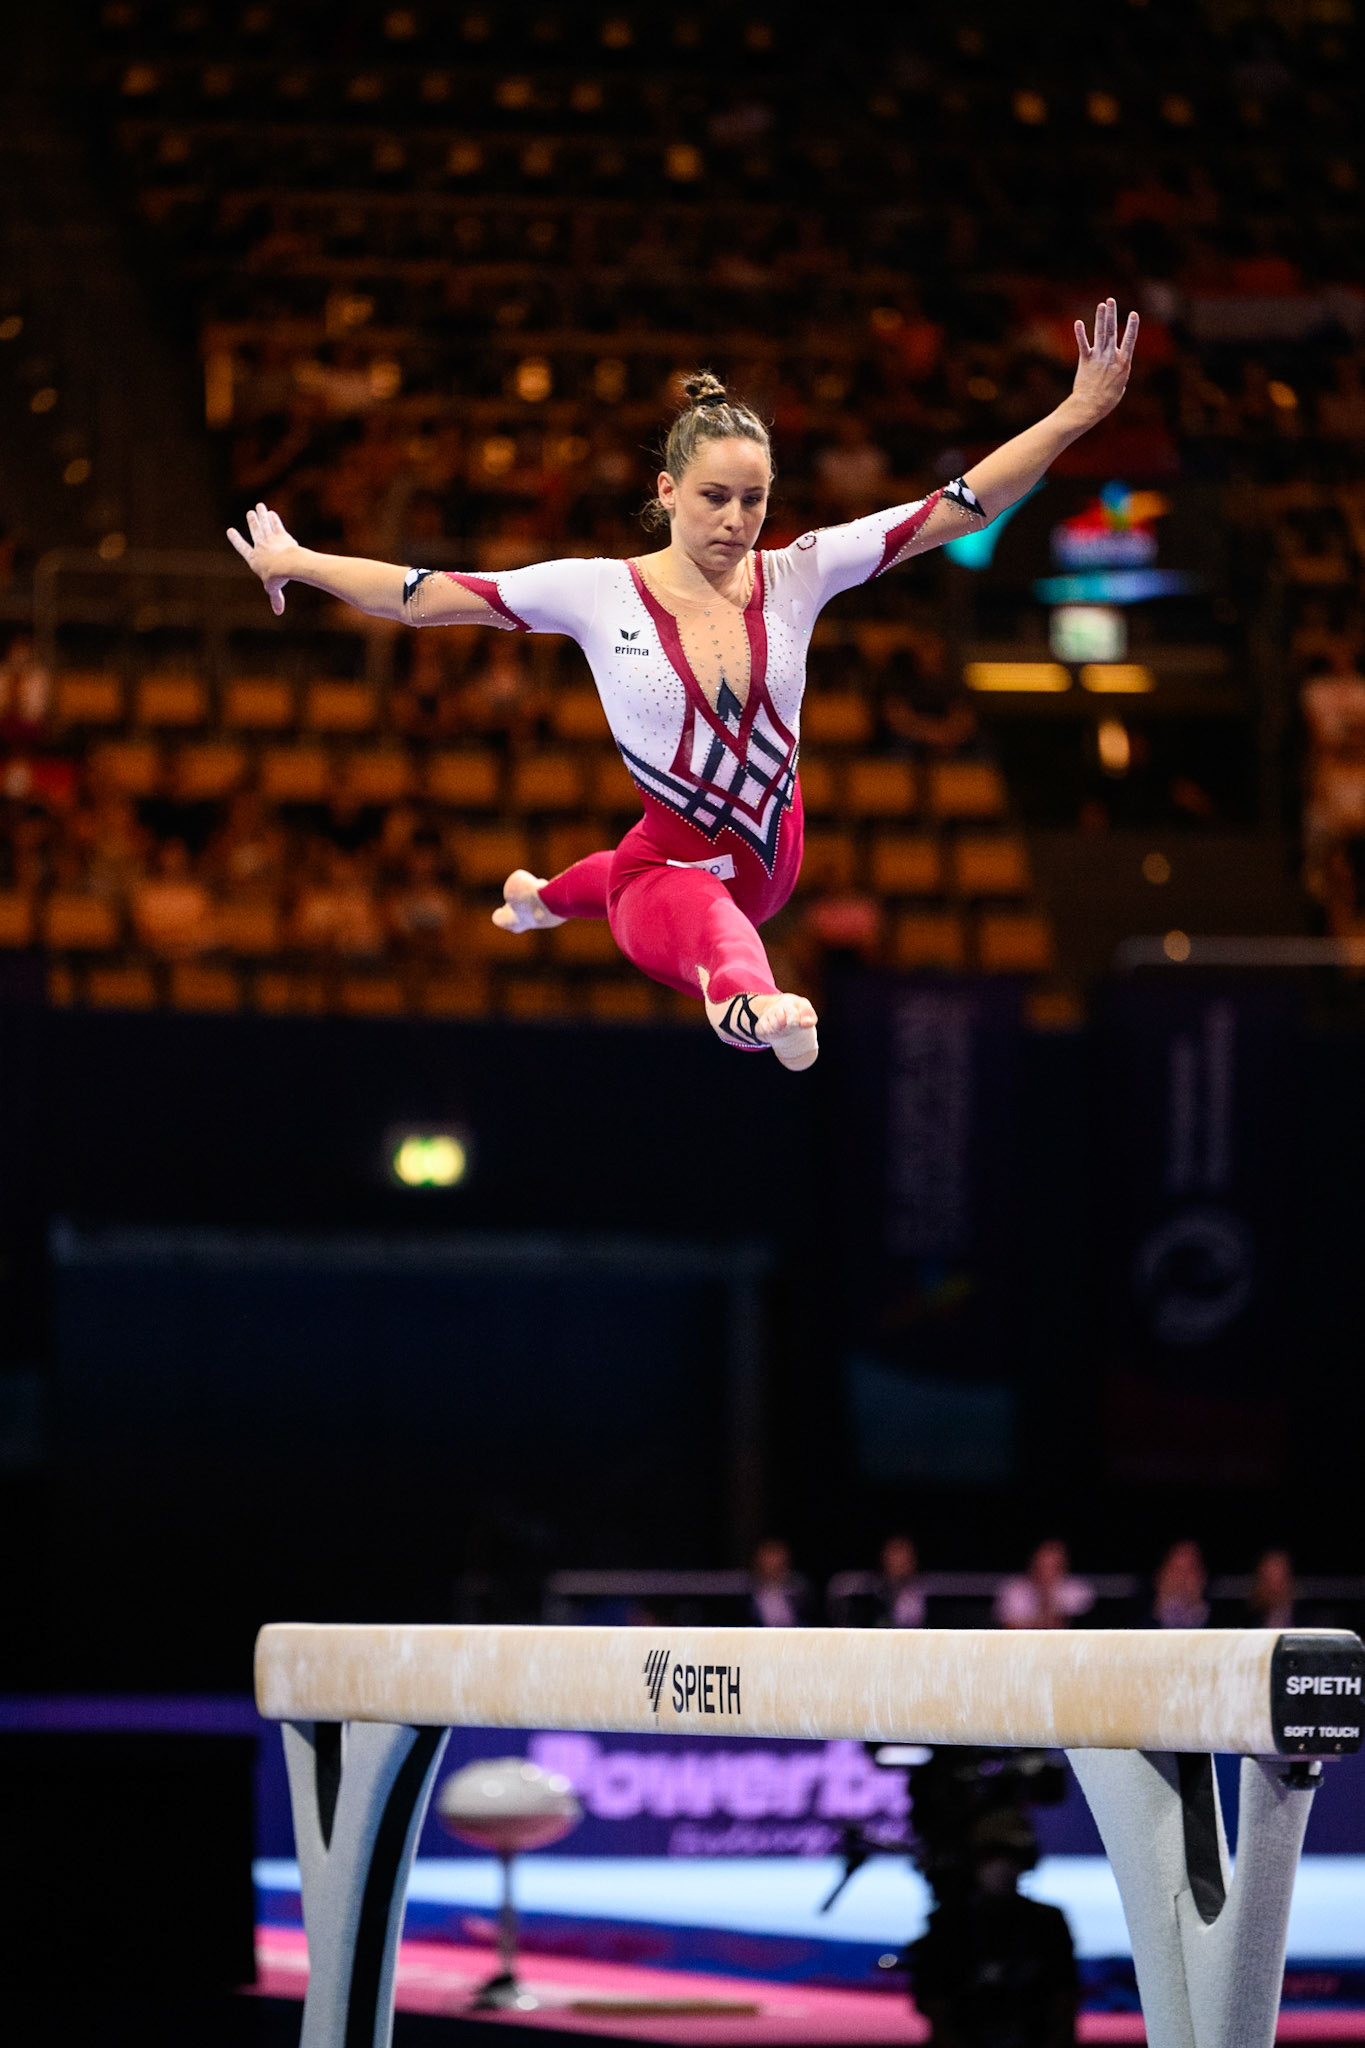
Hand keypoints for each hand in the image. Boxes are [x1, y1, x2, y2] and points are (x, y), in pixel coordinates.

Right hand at [226, 502, 297, 614]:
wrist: (287, 564)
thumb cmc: (278, 578)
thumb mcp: (274, 589)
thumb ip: (276, 599)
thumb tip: (279, 612)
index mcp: (254, 559)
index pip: (242, 548)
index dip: (236, 539)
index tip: (230, 530)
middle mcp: (260, 547)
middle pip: (255, 532)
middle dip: (252, 521)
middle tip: (250, 512)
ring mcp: (270, 540)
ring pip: (264, 525)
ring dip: (261, 515)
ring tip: (259, 506)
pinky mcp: (282, 536)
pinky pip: (277, 526)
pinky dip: (274, 520)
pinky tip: (272, 513)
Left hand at [1069, 298, 1139, 424]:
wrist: (1089, 407)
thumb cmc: (1106, 402)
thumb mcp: (1120, 388)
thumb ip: (1120, 375)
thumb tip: (1118, 372)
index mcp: (1123, 363)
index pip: (1130, 340)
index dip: (1132, 326)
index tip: (1134, 314)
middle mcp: (1111, 357)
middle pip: (1112, 331)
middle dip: (1112, 314)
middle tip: (1111, 300)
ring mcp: (1098, 358)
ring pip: (1100, 333)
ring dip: (1100, 318)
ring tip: (1101, 305)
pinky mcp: (1085, 361)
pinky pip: (1083, 344)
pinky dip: (1080, 333)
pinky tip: (1078, 322)